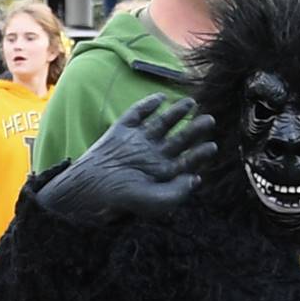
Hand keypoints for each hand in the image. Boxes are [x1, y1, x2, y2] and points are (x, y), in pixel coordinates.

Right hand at [37, 95, 215, 223]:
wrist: (86, 189)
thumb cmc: (118, 199)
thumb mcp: (153, 202)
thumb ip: (177, 193)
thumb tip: (196, 178)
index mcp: (160, 173)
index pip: (186, 161)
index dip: (200, 154)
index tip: (212, 147)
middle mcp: (151, 155)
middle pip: (178, 139)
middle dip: (194, 130)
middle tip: (210, 120)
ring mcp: (136, 142)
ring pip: (162, 124)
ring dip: (177, 113)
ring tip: (191, 103)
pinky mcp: (120, 131)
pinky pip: (137, 114)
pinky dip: (148, 104)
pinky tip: (161, 98)